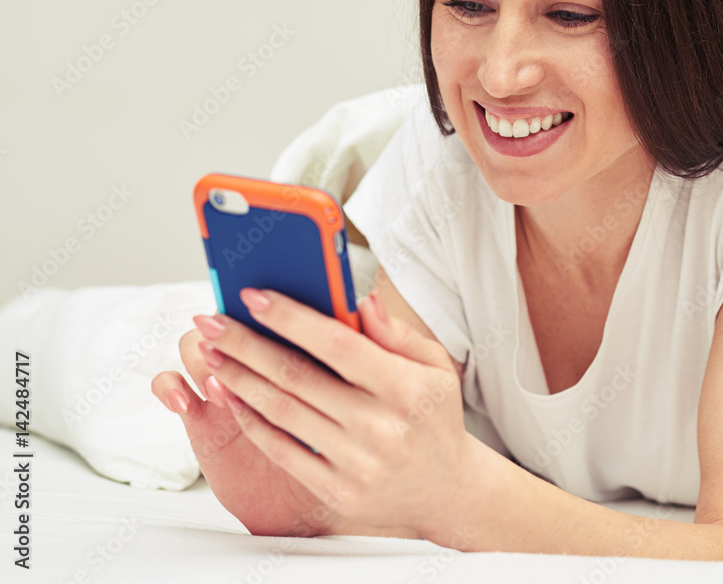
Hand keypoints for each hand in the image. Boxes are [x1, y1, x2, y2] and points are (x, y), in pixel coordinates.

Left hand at [187, 287, 470, 536]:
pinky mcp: (336, 491)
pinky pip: (281, 450)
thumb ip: (397, 333)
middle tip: (210, 321)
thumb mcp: (435, 367)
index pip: (338, 344)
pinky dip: (250, 420)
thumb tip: (361, 300)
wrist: (446, 490)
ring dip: (238, 378)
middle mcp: (379, 426)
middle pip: (296, 376)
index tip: (254, 296)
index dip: (291, 318)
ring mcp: (356, 463)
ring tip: (211, 353)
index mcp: (405, 388)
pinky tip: (230, 395)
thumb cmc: (435, 418)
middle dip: (244, 344)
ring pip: (281, 411)